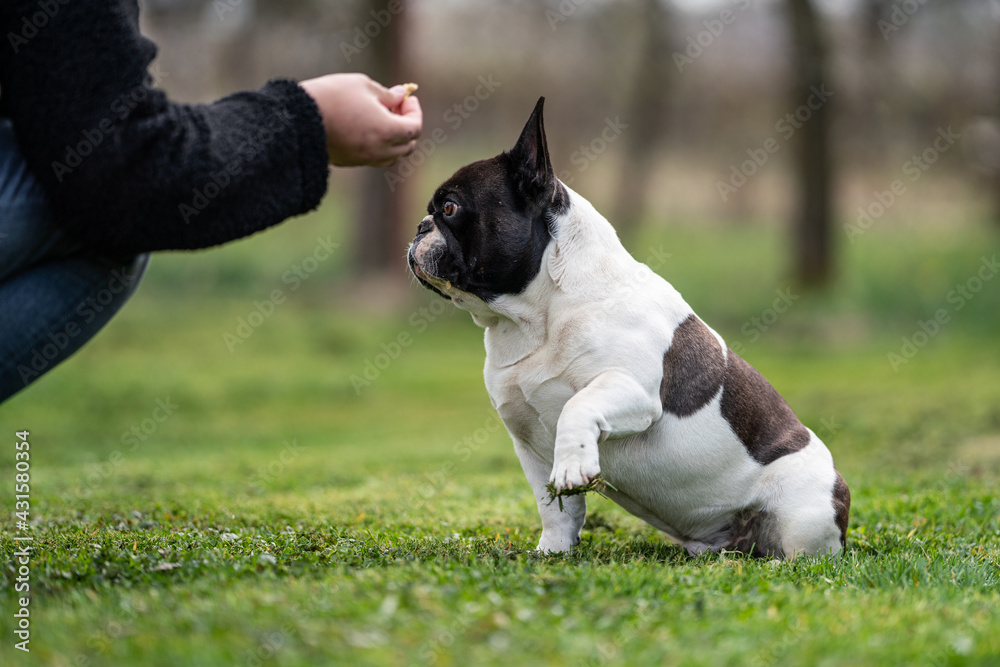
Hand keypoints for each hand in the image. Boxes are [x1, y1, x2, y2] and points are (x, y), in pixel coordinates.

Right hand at [299, 73, 421, 167]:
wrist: (297, 118)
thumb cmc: (332, 96)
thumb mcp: (363, 86)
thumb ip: (387, 94)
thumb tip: (400, 96)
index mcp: (387, 131)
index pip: (415, 128)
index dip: (414, 111)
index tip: (406, 97)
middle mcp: (379, 150)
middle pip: (408, 146)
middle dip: (407, 125)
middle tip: (395, 106)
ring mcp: (364, 159)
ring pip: (392, 156)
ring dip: (394, 139)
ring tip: (381, 117)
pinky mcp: (350, 162)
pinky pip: (374, 158)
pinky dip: (379, 145)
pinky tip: (366, 127)